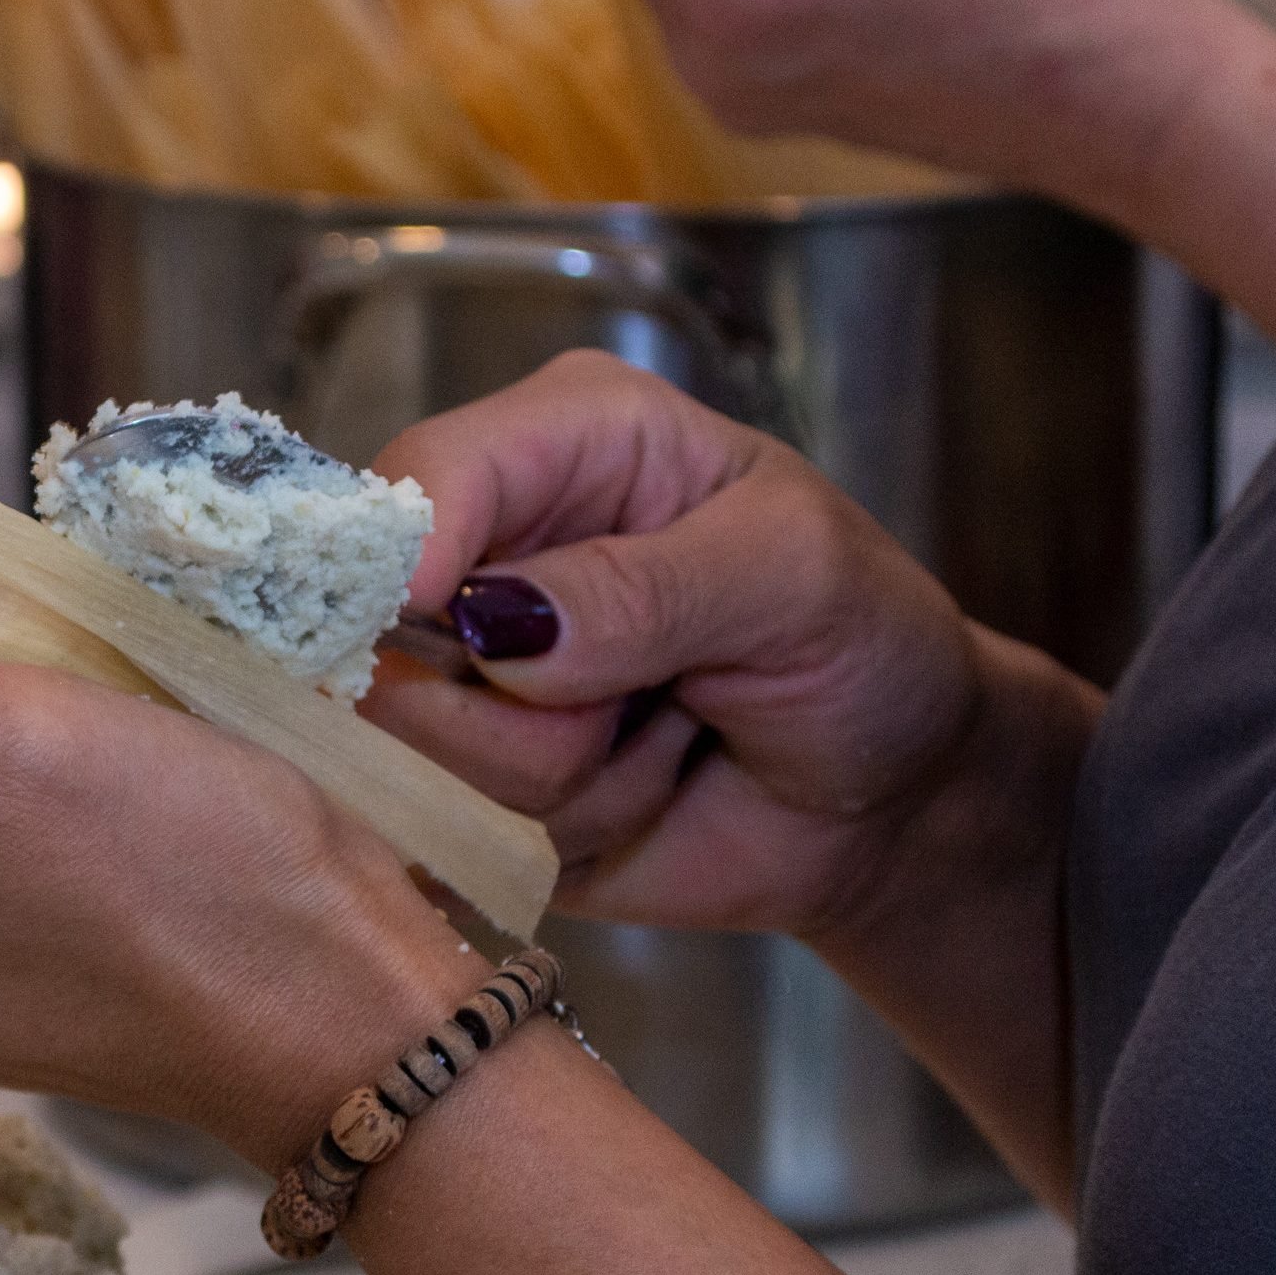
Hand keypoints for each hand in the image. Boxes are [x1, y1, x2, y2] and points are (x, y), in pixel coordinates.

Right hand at [363, 355, 1012, 939]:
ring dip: (561, 774)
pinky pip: (452, 826)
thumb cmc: (863, 649)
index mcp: (564, 441)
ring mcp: (464, 676)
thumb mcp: (798, 579)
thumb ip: (653, 587)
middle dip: (518, 700)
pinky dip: (556, 833)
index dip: (407, 558)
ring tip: (660, 737)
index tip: (459, 636)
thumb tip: (497, 626)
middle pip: (387, 631)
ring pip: (423, 749)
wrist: (888, 804)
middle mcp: (491, 549)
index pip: (420, 475)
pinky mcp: (463, 783)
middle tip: (647, 695)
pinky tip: (631, 793)